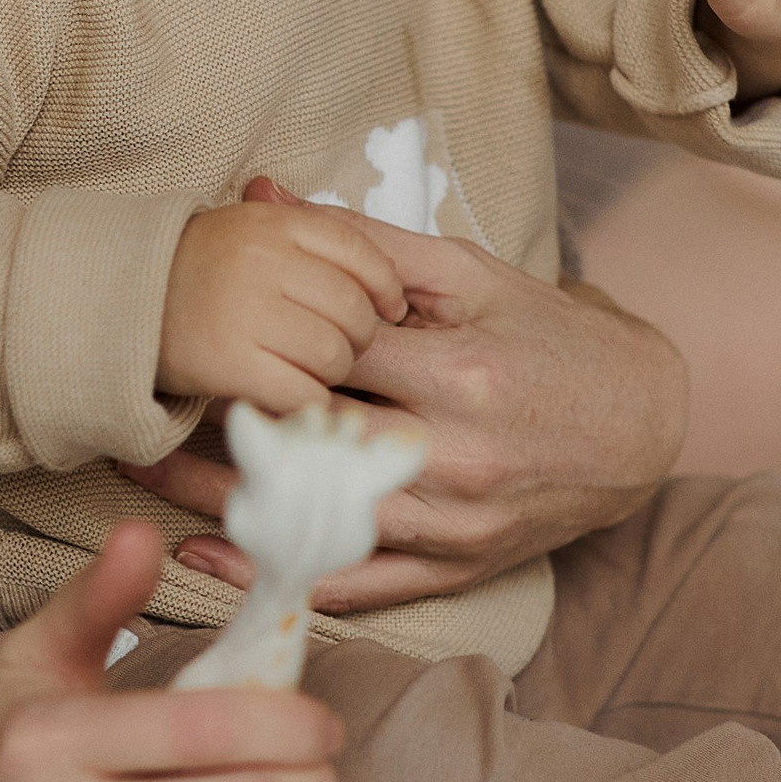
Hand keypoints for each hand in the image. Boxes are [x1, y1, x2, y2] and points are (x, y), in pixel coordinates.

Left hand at [123, 180, 686, 610]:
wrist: (647, 424)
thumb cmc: (552, 337)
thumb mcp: (472, 272)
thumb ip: (363, 243)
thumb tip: (263, 197)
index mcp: (460, 369)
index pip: (326, 352)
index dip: (247, 341)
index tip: (179, 328)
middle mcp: (456, 453)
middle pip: (309, 439)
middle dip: (218, 421)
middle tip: (133, 403)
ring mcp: (454, 521)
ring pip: (317, 517)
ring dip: (222, 501)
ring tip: (143, 476)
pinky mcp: (456, 568)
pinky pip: (355, 584)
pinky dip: (277, 574)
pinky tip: (208, 558)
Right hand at [157, 190, 406, 408]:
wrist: (114, 299)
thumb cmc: (194, 269)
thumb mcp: (249, 231)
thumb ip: (311, 238)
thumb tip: (382, 278)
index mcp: (273, 224)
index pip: (360, 255)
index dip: (384, 289)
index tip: (387, 310)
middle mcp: (263, 261)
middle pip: (353, 311)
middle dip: (358, 338)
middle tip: (340, 347)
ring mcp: (245, 312)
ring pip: (334, 356)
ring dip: (330, 373)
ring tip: (305, 369)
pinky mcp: (230, 363)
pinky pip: (302, 393)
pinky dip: (305, 402)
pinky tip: (289, 395)